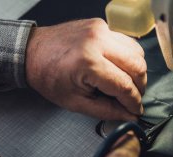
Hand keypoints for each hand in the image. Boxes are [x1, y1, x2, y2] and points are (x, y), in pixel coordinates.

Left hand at [25, 18, 146, 120]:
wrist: (32, 52)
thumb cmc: (48, 77)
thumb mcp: (75, 102)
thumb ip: (106, 110)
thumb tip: (129, 115)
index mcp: (88, 63)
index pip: (124, 85)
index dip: (133, 102)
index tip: (136, 111)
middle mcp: (98, 41)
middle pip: (137, 66)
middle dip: (139, 87)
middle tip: (132, 99)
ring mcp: (101, 29)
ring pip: (137, 51)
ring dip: (137, 71)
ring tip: (127, 84)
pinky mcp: (102, 24)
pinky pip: (126, 42)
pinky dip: (128, 57)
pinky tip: (119, 67)